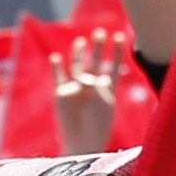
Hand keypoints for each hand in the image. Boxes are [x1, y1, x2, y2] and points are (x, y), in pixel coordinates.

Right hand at [51, 28, 128, 158]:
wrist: (82, 142)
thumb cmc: (98, 125)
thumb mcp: (103, 101)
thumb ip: (94, 85)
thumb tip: (83, 76)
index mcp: (107, 90)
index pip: (113, 66)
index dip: (117, 51)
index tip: (120, 36)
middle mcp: (92, 88)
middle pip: (95, 63)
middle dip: (98, 48)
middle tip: (99, 32)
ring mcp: (76, 90)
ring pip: (78, 67)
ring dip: (79, 54)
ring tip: (81, 41)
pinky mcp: (61, 94)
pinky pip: (59, 77)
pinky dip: (57, 67)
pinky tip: (56, 57)